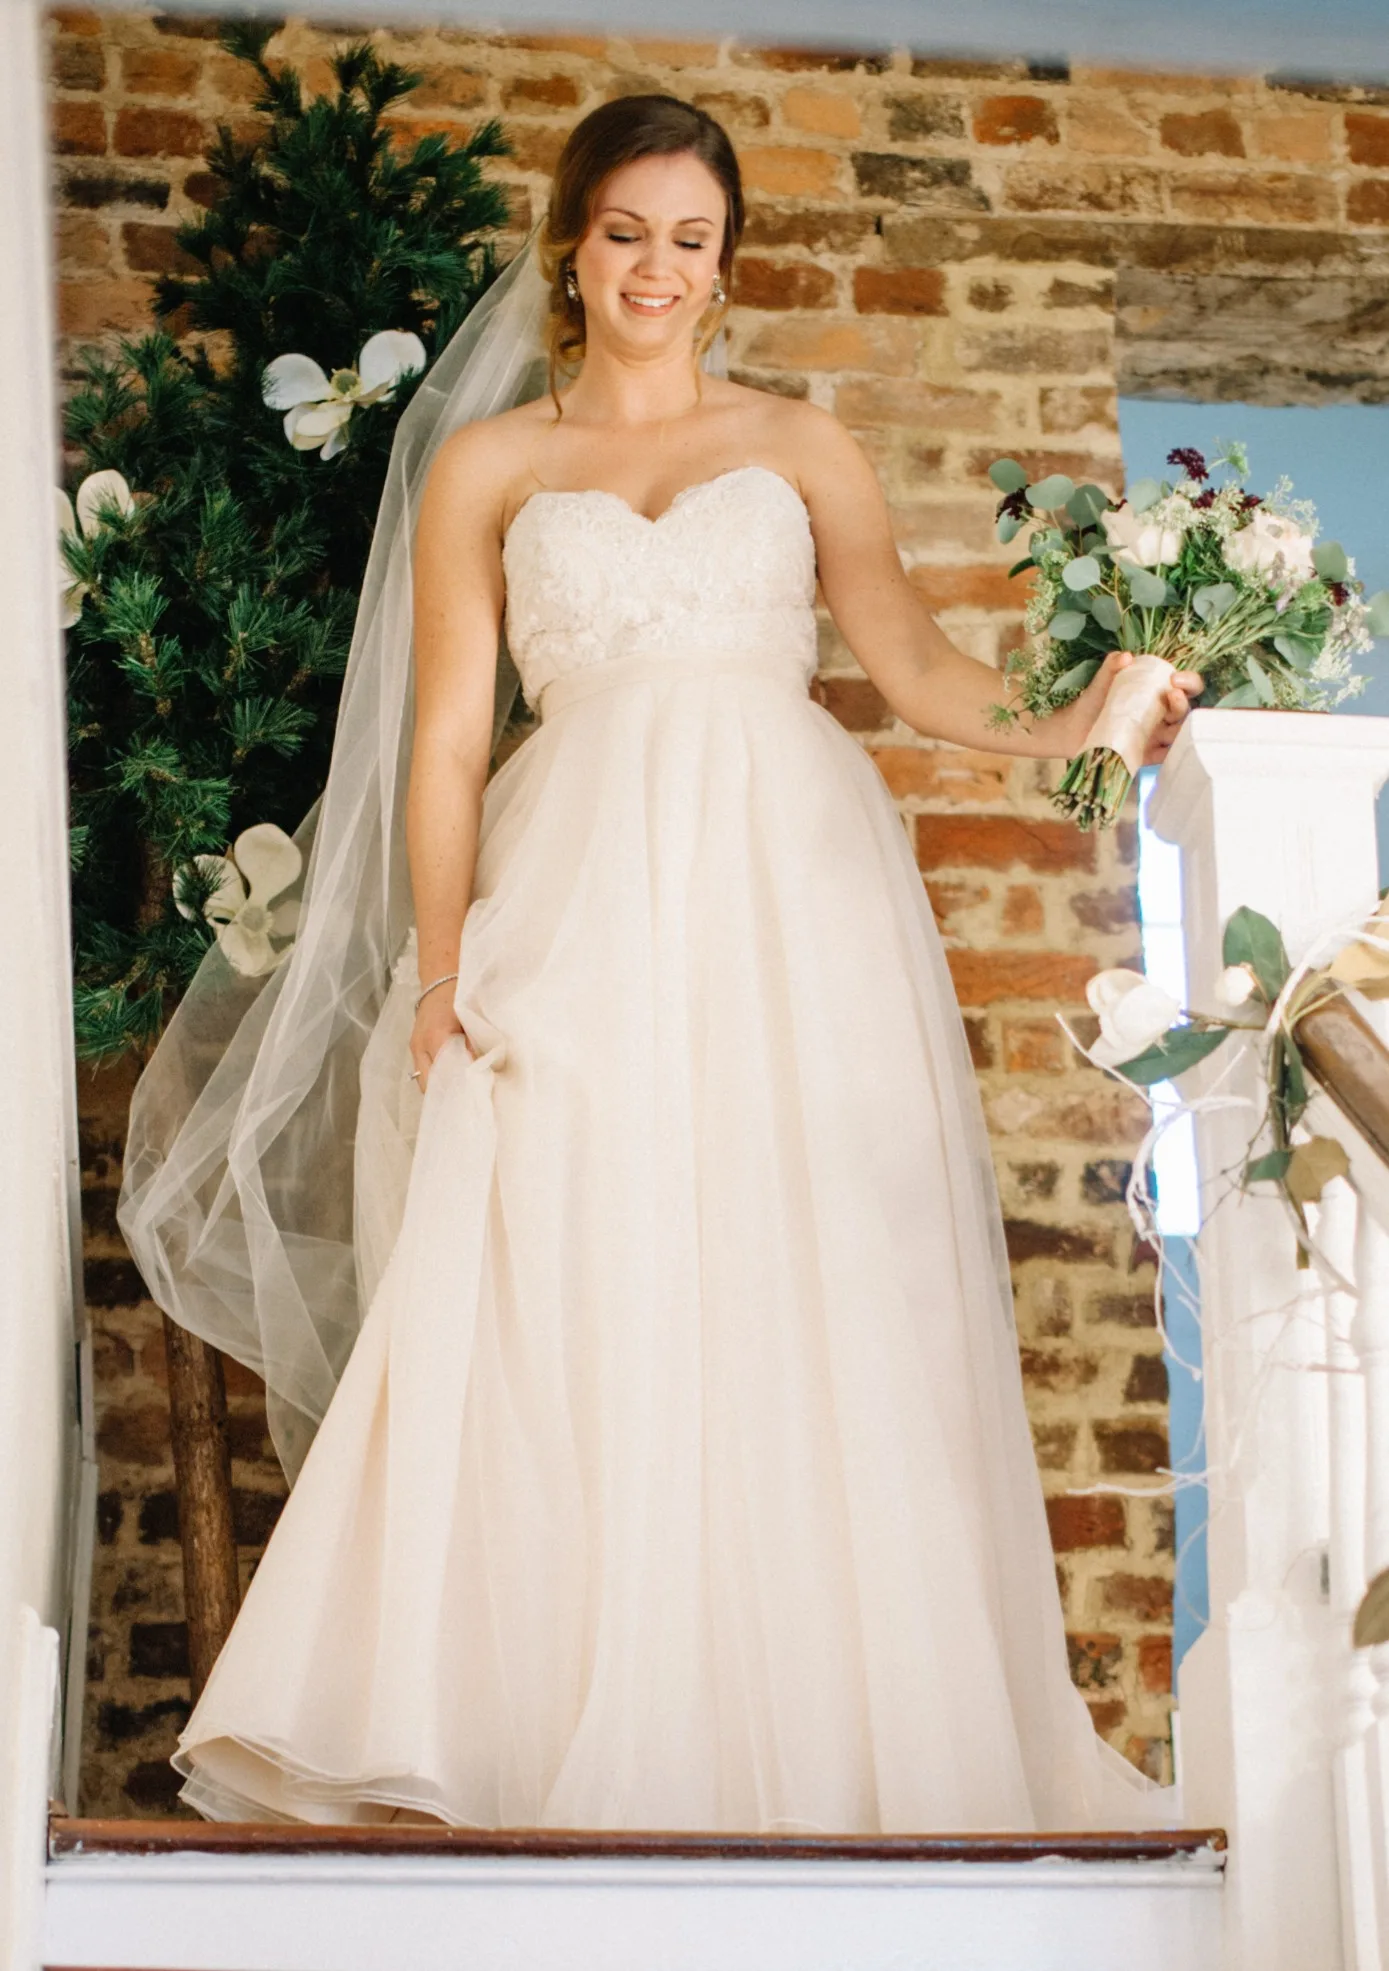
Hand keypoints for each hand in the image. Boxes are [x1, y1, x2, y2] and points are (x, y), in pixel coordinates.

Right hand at [409, 991, 474, 1093]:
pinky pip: (424, 1072)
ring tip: (461, 1094)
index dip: (457, 1089)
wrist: (440, 978)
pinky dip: (436, 1080)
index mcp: (436, 1038)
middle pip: (429, 1085)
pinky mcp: (416, 1047)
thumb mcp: (471, 1018)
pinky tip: (452, 1083)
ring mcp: (415, 1047)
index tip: (475, 1095)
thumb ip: (475, 1043)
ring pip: (424, 1081)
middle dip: (447, 1094)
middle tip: (468, 1100)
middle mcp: (420, 1046)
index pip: (444, 1075)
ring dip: (441, 1089)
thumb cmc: (459, 994)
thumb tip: (481, 1068)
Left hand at [1046, 651, 1202, 763]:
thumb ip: (1112, 667)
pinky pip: (1164, 757)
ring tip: (1166, 723)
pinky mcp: (1146, 756)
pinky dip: (1168, 754)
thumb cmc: (1094, 702)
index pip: (1186, 687)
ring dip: (1179, 729)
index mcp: (1159, 695)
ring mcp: (1156, 737)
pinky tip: (1163, 748)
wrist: (1072, 730)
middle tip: (1172, 694)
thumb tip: (1125, 657)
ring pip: (1178, 735)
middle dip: (1182, 703)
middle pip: (1184, 711)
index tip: (1175, 679)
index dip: (1189, 682)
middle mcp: (1163, 716)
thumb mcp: (1102, 682)